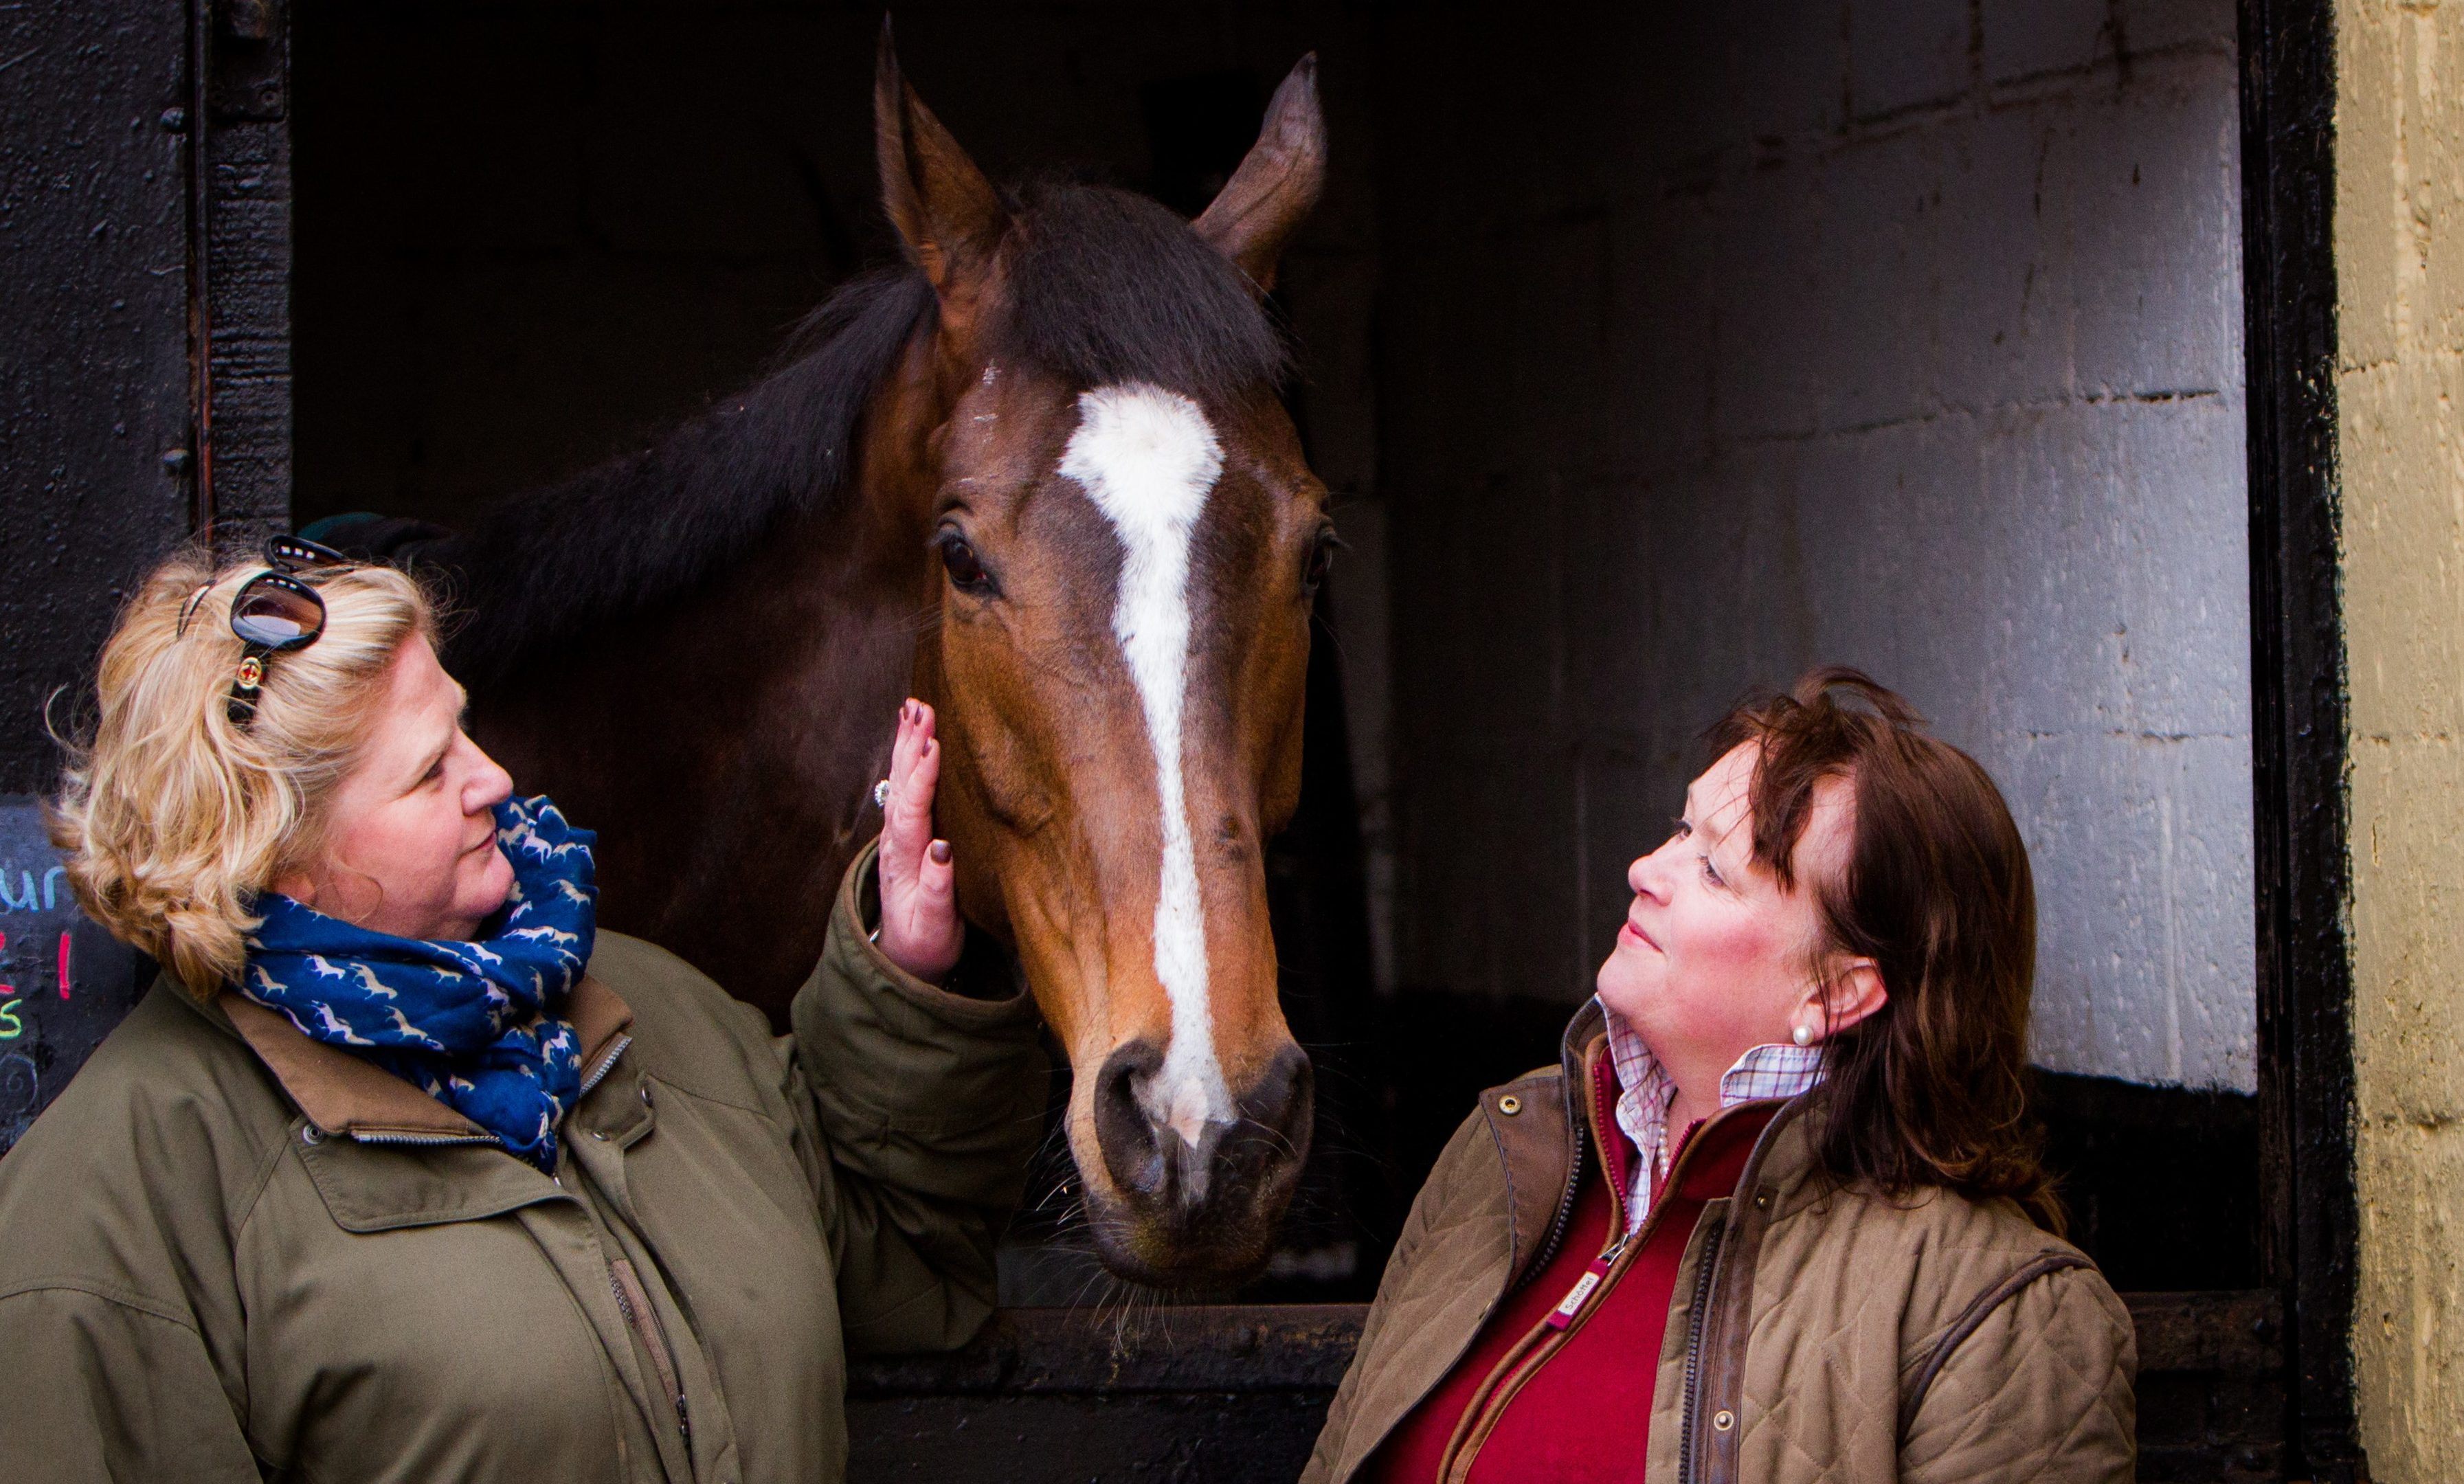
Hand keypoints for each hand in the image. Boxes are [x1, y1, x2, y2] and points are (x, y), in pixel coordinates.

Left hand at [874, 699, 963, 982]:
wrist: (905, 956)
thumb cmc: (926, 941)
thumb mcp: (935, 928)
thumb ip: (938, 891)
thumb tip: (942, 850)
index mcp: (905, 862)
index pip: (912, 812)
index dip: (923, 778)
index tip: (934, 745)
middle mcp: (896, 842)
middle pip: (901, 786)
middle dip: (911, 745)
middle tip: (920, 708)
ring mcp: (897, 835)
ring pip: (899, 781)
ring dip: (906, 743)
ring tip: (913, 707)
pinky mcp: (904, 832)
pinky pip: (904, 786)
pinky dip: (907, 757)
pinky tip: (912, 735)